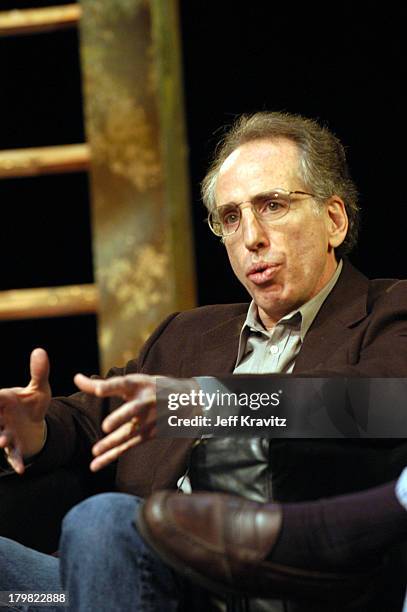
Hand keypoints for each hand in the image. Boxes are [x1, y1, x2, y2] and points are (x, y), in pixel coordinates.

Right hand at [0, 348, 50, 473]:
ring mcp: (6, 434)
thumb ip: (39, 372)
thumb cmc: (31, 404)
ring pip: (0, 438)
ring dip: (0, 440)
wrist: (33, 425)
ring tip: (2, 441)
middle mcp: (1, 418)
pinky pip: (15, 456)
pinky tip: (22, 469)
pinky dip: (17, 462)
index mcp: (3, 401)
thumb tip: (40, 350)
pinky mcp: (16, 448)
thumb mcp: (38, 388)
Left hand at [74, 373, 199, 471]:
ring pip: (129, 433)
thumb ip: (105, 385)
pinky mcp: (149, 435)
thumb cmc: (152, 388)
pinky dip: (111, 456)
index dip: (110, 386)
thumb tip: (76, 378)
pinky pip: (128, 446)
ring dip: (112, 443)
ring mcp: (149, 420)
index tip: (98, 389)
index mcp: (141, 384)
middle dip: (120, 418)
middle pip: (133, 410)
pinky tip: (95, 464)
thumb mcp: (134, 381)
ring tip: (95, 451)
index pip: (123, 384)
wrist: (188, 401)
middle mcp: (146, 402)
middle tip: (106, 426)